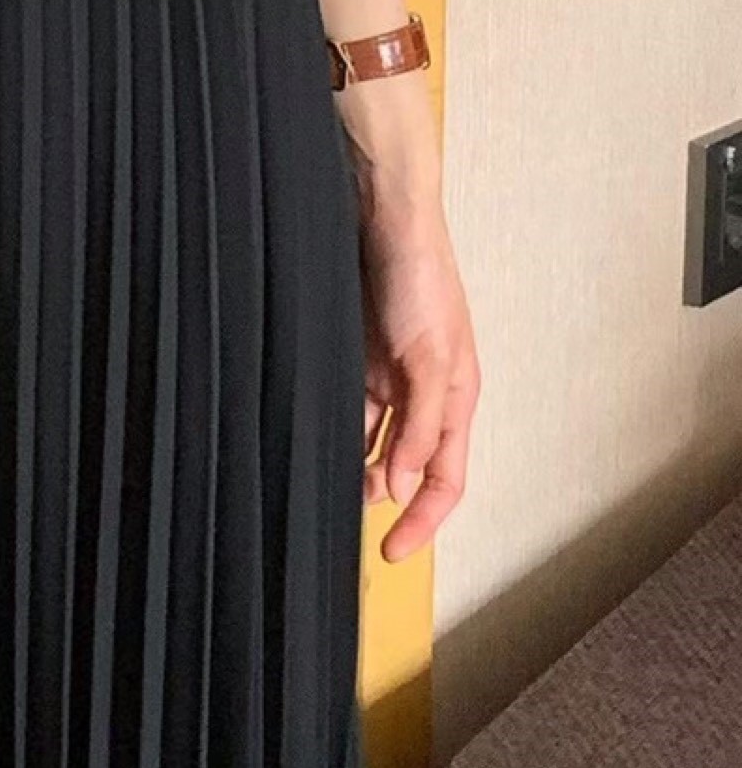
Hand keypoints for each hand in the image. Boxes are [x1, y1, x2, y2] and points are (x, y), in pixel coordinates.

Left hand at [356, 190, 479, 561]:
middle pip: (408, 465)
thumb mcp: (432, 357)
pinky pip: (347, 405)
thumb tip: (408, 483)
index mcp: (456, 399)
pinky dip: (335, 426)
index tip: (392, 552)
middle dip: (383, 495)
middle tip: (342, 516)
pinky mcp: (356, 353)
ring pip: (373, 439)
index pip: (446, 479)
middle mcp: (424, 393)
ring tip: (321, 482)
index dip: (424, 521)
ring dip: (354, 463)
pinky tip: (311, 437)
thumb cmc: (422, 278)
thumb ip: (422, 422)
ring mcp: (389, 374)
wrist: (383, 215)